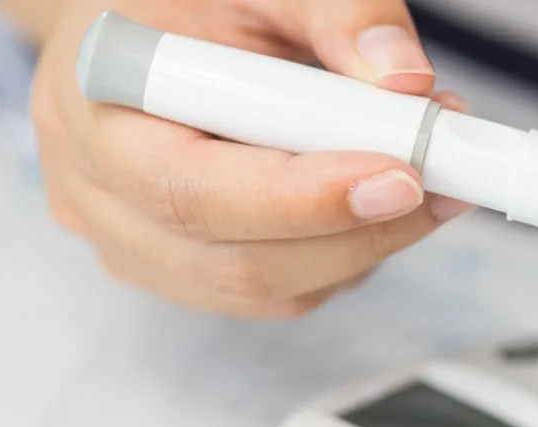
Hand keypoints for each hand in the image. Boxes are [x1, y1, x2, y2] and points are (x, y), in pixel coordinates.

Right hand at [27, 0, 472, 317]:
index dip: (303, 198)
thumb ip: (338, 15)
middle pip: (235, 263)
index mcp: (90, 108)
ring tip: (427, 178)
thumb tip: (407, 83)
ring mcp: (133, 244)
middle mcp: (95, 195)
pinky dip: (343, 252)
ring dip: (364, 245)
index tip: (401, 174)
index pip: (189, 190)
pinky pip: (277, 289)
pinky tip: (376, 200)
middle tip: (447, 181)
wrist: (144, 20)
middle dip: (358, 230)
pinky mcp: (180, 269)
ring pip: (266, 289)